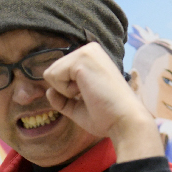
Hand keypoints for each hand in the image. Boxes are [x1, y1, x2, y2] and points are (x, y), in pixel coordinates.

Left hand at [43, 42, 164, 162]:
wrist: (124, 121)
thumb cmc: (106, 116)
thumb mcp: (78, 107)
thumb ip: (62, 99)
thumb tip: (48, 91)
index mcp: (91, 58)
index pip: (60, 72)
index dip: (67, 91)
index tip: (90, 97)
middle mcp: (89, 49)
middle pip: (53, 71)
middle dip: (64, 91)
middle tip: (89, 96)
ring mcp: (86, 52)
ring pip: (51, 73)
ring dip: (65, 90)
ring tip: (89, 93)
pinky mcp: (81, 58)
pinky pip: (53, 76)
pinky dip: (65, 90)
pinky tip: (86, 92)